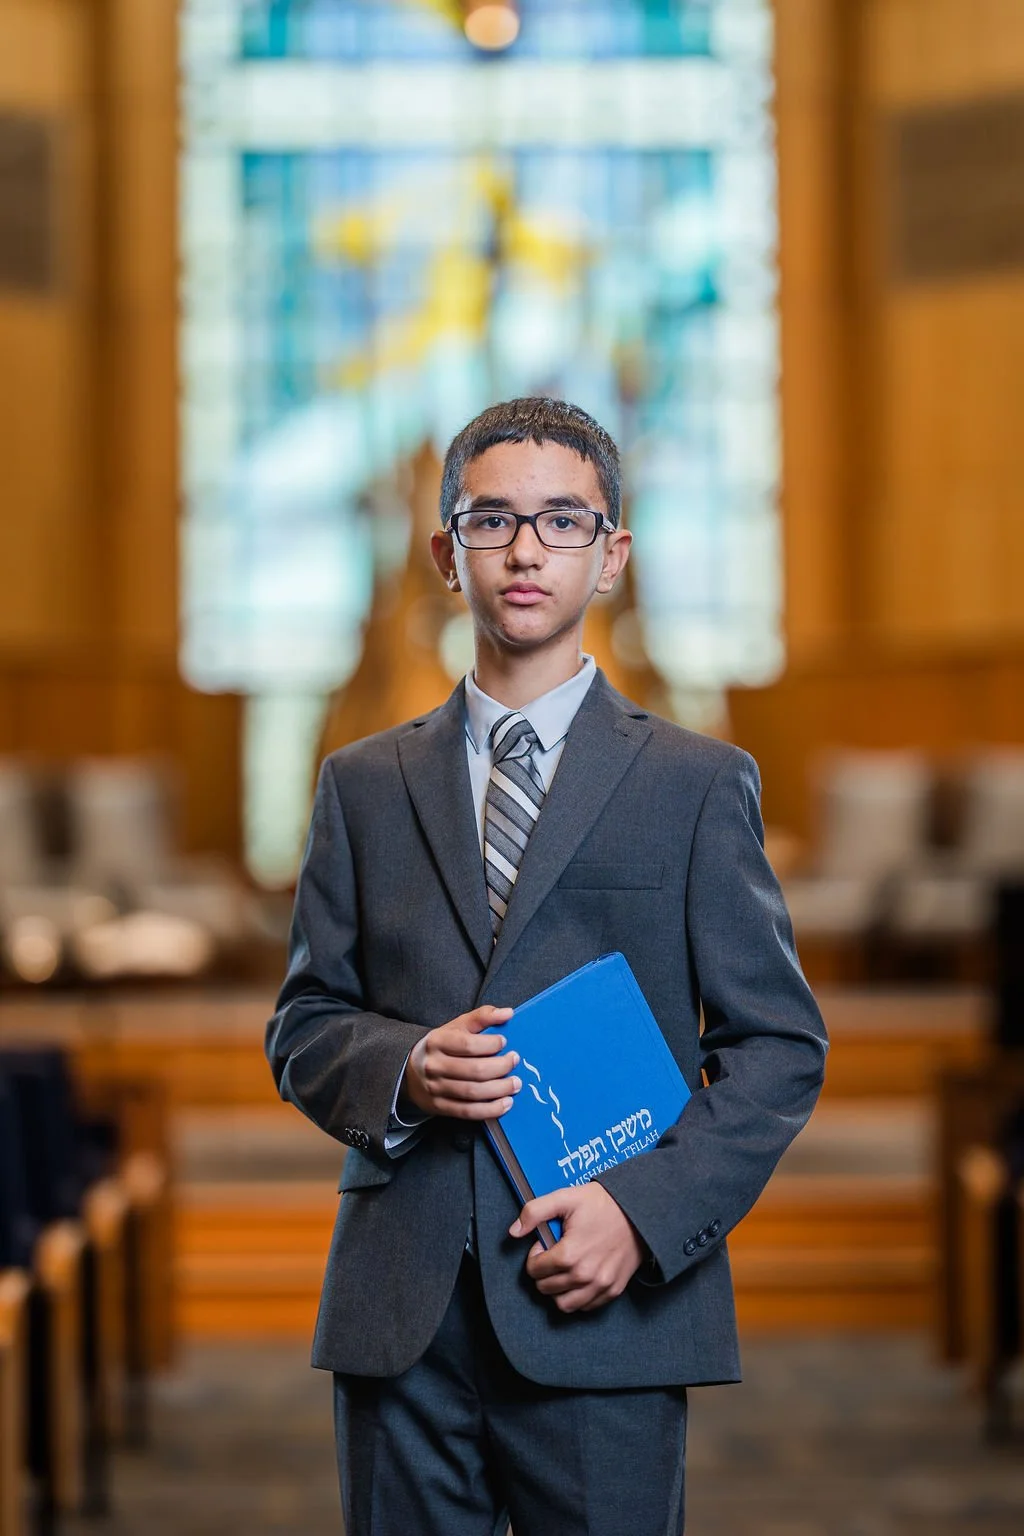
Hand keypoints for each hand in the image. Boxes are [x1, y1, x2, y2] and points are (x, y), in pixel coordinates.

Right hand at [402, 1006, 519, 1119]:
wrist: (409, 1070)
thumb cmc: (441, 1046)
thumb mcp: (456, 1026)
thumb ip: (482, 1017)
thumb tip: (508, 1013)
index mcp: (437, 1041)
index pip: (467, 1044)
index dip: (490, 1044)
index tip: (504, 1042)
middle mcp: (434, 1065)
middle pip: (474, 1070)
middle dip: (501, 1067)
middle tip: (515, 1062)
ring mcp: (436, 1088)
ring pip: (473, 1092)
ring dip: (500, 1089)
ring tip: (515, 1084)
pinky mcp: (440, 1107)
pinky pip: (468, 1112)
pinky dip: (491, 1110)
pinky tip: (506, 1103)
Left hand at [509, 1183, 644, 1313]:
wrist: (640, 1211)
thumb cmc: (602, 1203)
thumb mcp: (565, 1198)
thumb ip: (535, 1212)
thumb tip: (514, 1232)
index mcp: (570, 1254)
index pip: (534, 1271)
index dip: (535, 1256)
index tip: (545, 1245)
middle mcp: (585, 1276)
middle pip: (546, 1289)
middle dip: (543, 1273)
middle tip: (553, 1257)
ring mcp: (601, 1286)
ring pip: (564, 1305)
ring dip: (557, 1291)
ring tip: (563, 1272)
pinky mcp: (613, 1290)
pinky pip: (586, 1307)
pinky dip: (578, 1297)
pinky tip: (579, 1279)